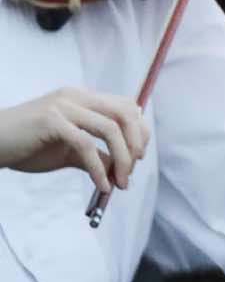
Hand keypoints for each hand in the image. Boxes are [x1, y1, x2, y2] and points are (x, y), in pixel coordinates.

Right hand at [0, 88, 149, 197]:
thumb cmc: (28, 146)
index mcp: (83, 98)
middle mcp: (77, 96)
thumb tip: (122, 169)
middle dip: (136, 143)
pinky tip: (101, 185)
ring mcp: (64, 106)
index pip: (127, 107)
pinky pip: (86, 145)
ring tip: (121, 183)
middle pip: (125, 113)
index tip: (139, 157)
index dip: (139, 131)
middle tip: (133, 170)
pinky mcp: (51, 121)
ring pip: (111, 129)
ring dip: (122, 160)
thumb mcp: (68, 151)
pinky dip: (99, 168)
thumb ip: (95, 155)